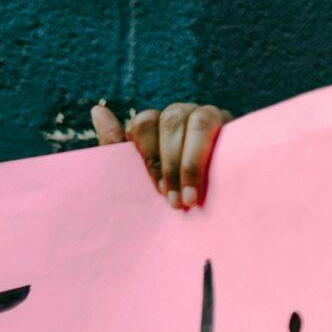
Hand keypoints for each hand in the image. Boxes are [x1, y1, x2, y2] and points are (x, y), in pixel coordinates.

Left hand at [92, 101, 230, 209]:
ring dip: (192, 162)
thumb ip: (114, 146)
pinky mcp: (234, 128)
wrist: (200, 221)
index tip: (157, 190)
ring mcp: (209, 117)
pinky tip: (211, 179)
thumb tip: (97, 110)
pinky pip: (224, 126)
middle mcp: (181, 116)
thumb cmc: (162, 197)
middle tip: (173, 201)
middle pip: (171, 119)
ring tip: (190, 198)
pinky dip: (212, 154)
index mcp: (154, 125)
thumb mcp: (132, 176)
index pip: (144, 123)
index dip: (149, 156)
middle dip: (170, 163)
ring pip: (199, 120)